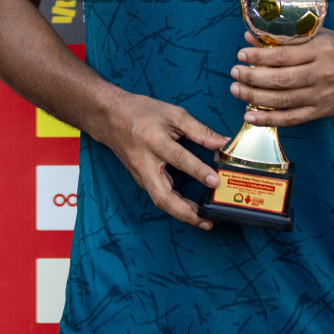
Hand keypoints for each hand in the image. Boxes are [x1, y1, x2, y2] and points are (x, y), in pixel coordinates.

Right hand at [99, 91, 227, 230]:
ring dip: (181, 213)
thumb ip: (200, 131)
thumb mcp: (173, 114)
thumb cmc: (141, 113)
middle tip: (207, 220)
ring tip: (203, 220)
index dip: (198, 171)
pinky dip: (175, 206)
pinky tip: (190, 209)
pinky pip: (159, 197)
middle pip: (163, 196)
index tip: (215, 180)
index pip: (178, 159)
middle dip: (186, 212)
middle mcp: (145, 163)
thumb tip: (222, 143)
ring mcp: (141, 175)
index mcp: (154, 141)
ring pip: (160, 201)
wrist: (110, 117)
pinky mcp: (141, 180)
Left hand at [229, 29, 333, 126]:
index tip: (241, 54)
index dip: (259, 56)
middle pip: (281, 80)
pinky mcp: (322, 112)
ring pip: (283, 101)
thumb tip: (251, 37)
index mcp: (321, 50)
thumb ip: (285, 37)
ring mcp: (322, 96)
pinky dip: (269, 120)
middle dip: (253, 78)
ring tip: (236, 91)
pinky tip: (250, 116)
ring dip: (255, 98)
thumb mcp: (317, 35)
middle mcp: (322, 74)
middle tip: (234, 73)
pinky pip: (291, 119)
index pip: (284, 55)